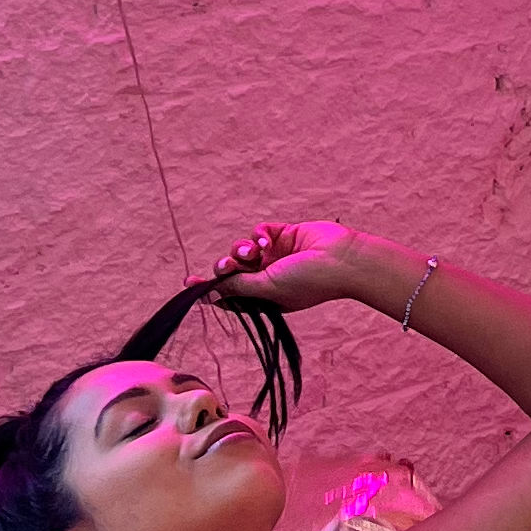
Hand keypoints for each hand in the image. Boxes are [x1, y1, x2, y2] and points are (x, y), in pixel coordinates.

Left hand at [210, 219, 365, 312]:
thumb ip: (236, 288)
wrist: (342, 260)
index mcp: (265, 298)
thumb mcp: (267, 288)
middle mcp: (269, 277)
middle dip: (226, 267)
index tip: (188, 283)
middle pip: (234, 270)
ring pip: (243, 249)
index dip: (210, 287)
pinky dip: (258, 235)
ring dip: (241, 250)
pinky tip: (265, 241)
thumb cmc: (308, 281)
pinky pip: (259, 232)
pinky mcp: (284, 235)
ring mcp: (276, 256)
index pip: (230, 293)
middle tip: (226, 267)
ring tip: (250, 252)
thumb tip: (208, 292)